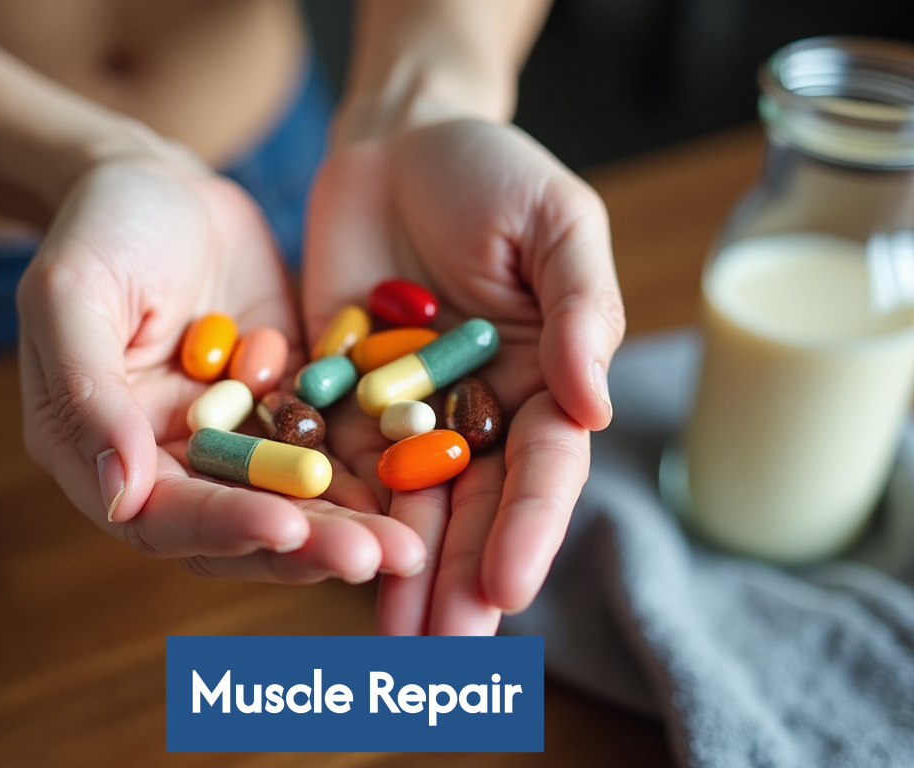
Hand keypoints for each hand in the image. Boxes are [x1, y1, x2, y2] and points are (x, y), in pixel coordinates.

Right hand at [18, 158, 425, 583]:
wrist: (160, 183)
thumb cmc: (100, 228)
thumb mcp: (73, 292)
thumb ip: (87, 393)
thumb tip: (117, 497)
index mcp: (102, 455)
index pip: (164, 515)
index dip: (224, 526)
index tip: (286, 529)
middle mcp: (172, 465)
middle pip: (242, 526)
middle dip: (309, 545)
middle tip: (378, 557)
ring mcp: (238, 441)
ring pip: (297, 501)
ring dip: (352, 524)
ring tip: (412, 543)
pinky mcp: (289, 411)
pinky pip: (334, 448)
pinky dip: (375, 469)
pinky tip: (429, 481)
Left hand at [305, 119, 624, 633]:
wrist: (399, 140)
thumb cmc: (494, 171)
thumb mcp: (557, 222)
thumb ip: (581, 309)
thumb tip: (594, 407)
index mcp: (544, 382)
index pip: (544, 468)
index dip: (530, 527)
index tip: (510, 587)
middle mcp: (477, 413)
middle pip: (473, 507)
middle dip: (462, 578)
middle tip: (446, 651)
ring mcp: (405, 414)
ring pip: (404, 505)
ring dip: (398, 573)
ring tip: (390, 643)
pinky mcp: (338, 399)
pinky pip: (332, 462)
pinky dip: (330, 514)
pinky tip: (319, 563)